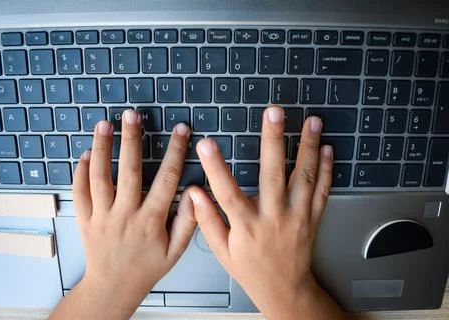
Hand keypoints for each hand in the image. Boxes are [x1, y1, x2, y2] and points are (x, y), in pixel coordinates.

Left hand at [52, 110, 196, 318]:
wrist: (113, 287)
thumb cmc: (146, 268)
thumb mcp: (175, 251)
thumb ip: (188, 222)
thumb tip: (198, 193)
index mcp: (151, 221)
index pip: (166, 180)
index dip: (175, 152)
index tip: (181, 130)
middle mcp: (125, 215)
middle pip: (128, 171)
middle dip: (131, 139)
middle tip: (132, 114)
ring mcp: (102, 216)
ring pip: (99, 177)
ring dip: (101, 148)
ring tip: (104, 124)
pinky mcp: (84, 219)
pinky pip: (79, 192)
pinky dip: (80, 171)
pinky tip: (86, 153)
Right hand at [188, 106, 345, 319]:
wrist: (285, 289)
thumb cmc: (251, 270)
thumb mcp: (223, 251)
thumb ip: (208, 221)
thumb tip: (194, 194)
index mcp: (247, 227)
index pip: (227, 193)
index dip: (215, 168)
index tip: (207, 144)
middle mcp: (274, 218)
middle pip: (273, 174)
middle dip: (273, 140)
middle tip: (274, 113)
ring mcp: (297, 216)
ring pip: (304, 177)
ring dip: (308, 147)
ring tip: (311, 122)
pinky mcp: (313, 218)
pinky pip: (323, 190)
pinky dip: (327, 168)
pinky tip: (328, 149)